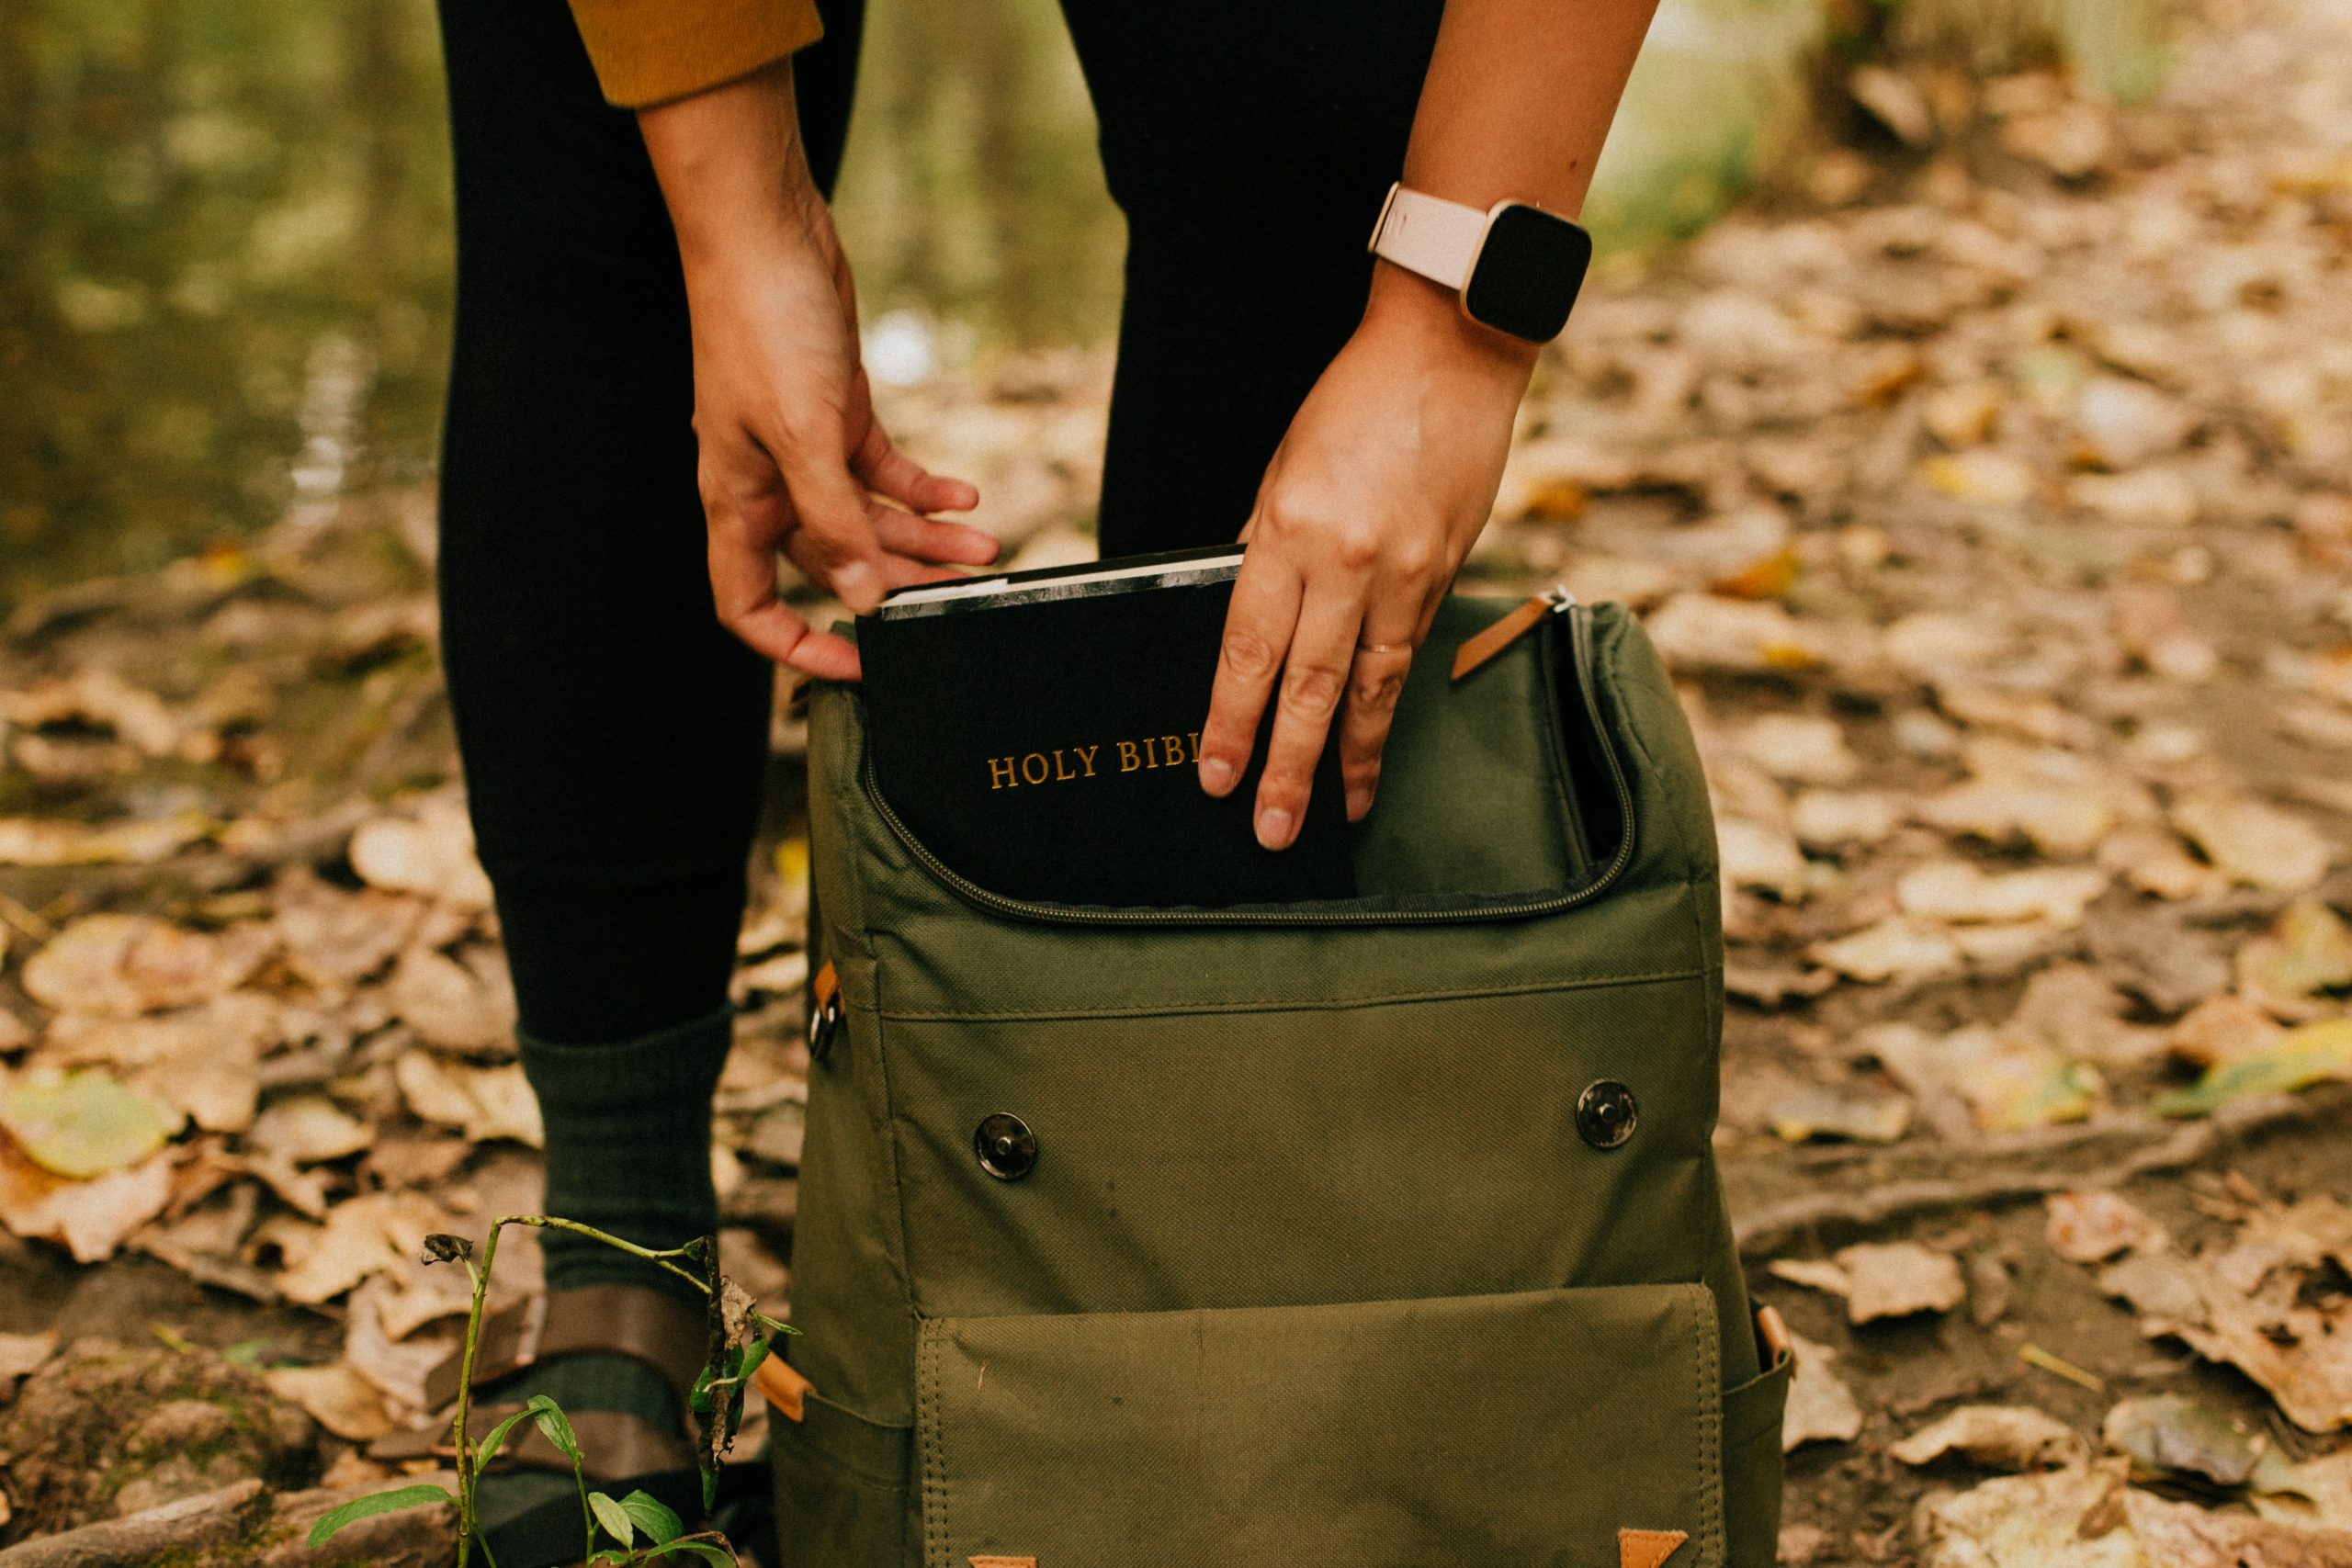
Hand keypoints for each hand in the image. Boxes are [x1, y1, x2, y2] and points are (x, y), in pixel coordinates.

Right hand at [640, 66, 998, 680]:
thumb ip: (833, 522)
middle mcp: (767, 485)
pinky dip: (925, 488)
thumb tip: (861, 598)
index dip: (794, 646)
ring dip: (926, 538)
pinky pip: (885, 472)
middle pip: (832, 566)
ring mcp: (804, 450)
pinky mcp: (838, 414)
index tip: (854, 666)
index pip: (748, 604)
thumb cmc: (761, 325)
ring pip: (868, 520)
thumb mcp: (803, 436)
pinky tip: (966, 497)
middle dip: (895, 586)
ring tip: (986, 550)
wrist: (767, 234)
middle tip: (957, 600)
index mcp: (736, 500)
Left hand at [1195, 269, 1535, 846]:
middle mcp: (1352, 562)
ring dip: (1352, 756)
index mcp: (1292, 531)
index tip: (1216, 775)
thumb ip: (1264, 551)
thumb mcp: (1281, 473)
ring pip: (1372, 686)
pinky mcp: (1448, 572)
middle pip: (1312, 687)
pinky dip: (1389, 701)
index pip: (1251, 650)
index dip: (1232, 721)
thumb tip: (1250, 626)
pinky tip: (1376, 736)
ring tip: (1339, 810)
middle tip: (1272, 829)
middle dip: (1289, 766)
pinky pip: (1410, 652)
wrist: (1449, 353)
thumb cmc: (1353, 404)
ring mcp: (1409, 573)